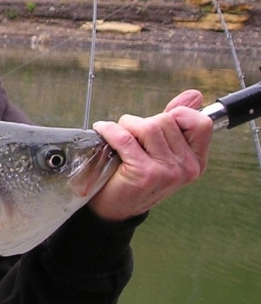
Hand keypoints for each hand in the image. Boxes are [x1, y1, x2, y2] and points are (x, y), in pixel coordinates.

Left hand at [89, 90, 212, 221]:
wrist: (115, 208)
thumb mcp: (162, 150)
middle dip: (142, 122)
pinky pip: (125, 138)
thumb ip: (177, 122)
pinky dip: (110, 130)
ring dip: (126, 125)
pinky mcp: (145, 173)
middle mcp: (187, 168)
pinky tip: (103, 130)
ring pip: (147, 126)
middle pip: (166, 121)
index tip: (161, 119)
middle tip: (130, 134)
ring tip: (118, 135)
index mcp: (196, 161)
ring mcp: (167, 172)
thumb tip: (194, 95)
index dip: (179, 114)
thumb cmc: (136, 176)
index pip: (201, 123)